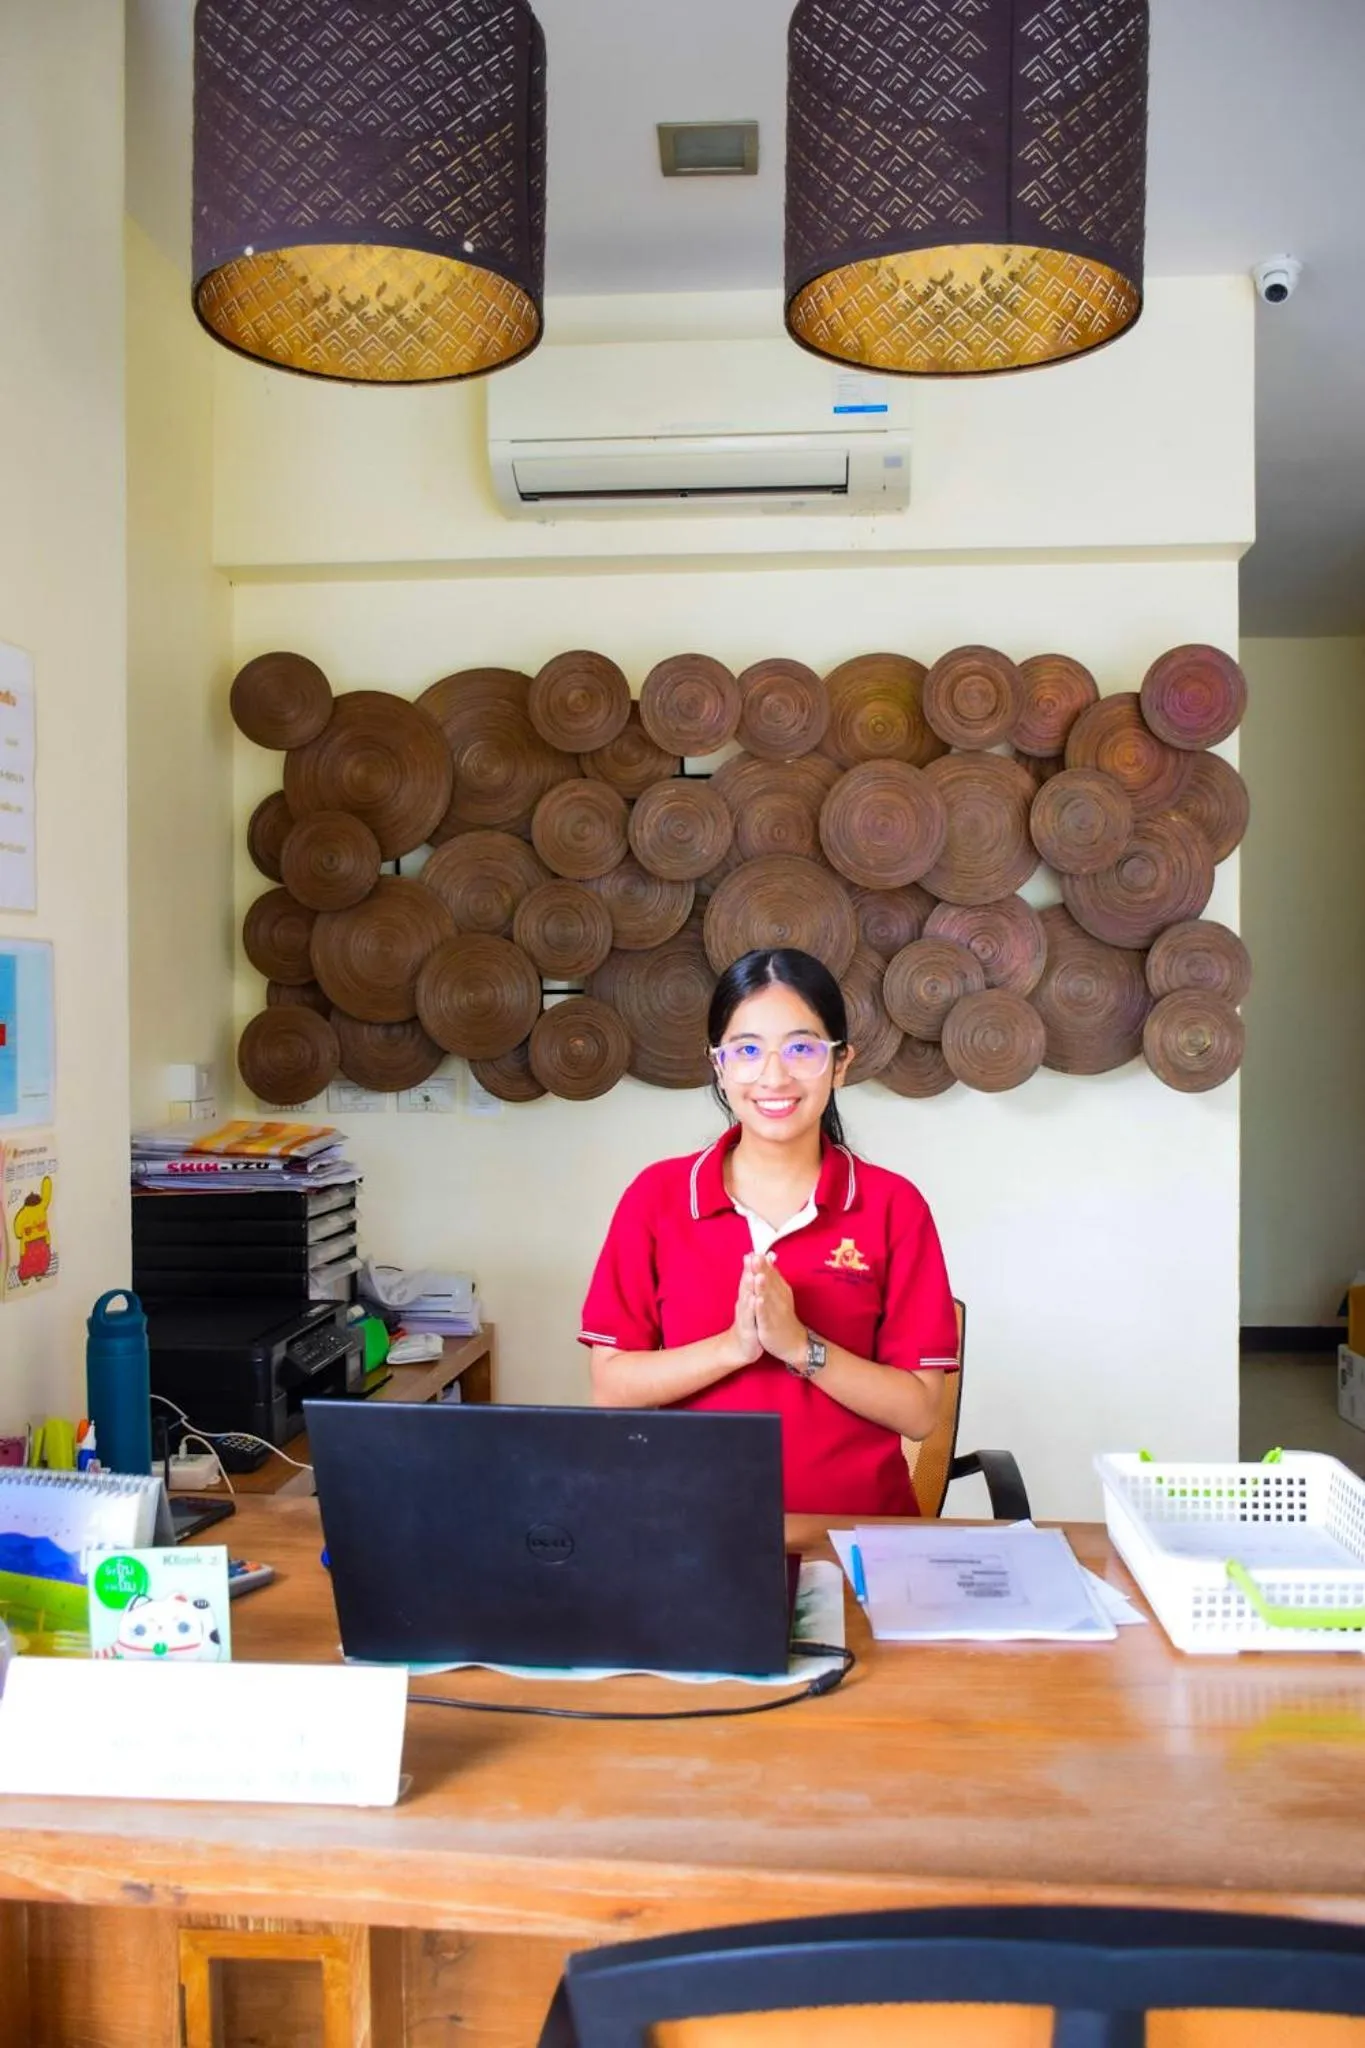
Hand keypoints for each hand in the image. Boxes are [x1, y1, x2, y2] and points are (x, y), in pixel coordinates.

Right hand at [722, 1264, 762, 1369]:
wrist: (741, 1347)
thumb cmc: (749, 1323)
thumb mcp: (751, 1303)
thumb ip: (752, 1287)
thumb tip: (755, 1270)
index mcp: (746, 1296)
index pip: (749, 1277)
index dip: (752, 1265)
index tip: (755, 1250)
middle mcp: (743, 1303)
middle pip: (746, 1284)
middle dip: (749, 1270)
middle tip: (752, 1256)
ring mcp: (744, 1315)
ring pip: (746, 1298)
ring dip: (750, 1285)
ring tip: (754, 1274)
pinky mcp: (747, 1327)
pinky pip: (749, 1316)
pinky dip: (752, 1307)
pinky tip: (755, 1299)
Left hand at [748, 1252, 806, 1368]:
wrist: (795, 1343)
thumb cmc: (784, 1317)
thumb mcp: (781, 1294)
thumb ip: (774, 1276)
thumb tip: (768, 1256)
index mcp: (781, 1291)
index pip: (771, 1275)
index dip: (764, 1264)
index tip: (756, 1251)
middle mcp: (779, 1299)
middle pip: (769, 1283)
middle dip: (762, 1270)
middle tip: (756, 1257)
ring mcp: (775, 1312)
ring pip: (768, 1297)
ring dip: (763, 1286)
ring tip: (758, 1275)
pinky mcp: (770, 1326)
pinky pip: (765, 1316)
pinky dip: (762, 1308)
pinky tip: (759, 1300)